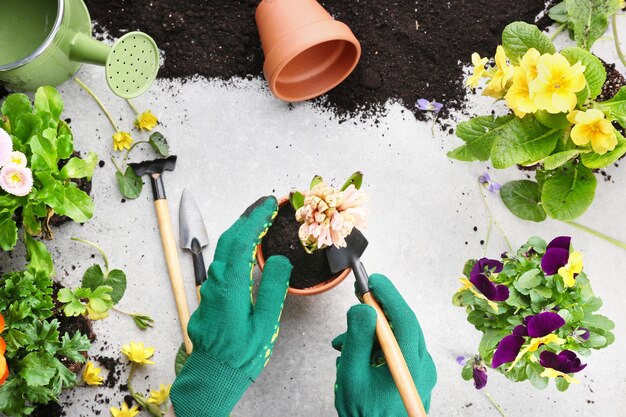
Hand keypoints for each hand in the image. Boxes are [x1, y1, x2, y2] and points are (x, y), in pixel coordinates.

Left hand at [170, 196, 291, 416]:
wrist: (213, 373)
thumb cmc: (240, 353)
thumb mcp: (265, 323)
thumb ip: (272, 288)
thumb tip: (278, 260)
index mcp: (230, 286)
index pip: (241, 242)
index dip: (255, 219)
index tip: (269, 204)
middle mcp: (215, 282)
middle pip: (229, 240)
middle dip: (247, 217)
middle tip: (266, 204)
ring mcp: (210, 288)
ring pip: (223, 250)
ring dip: (241, 230)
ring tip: (260, 219)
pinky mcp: (210, 295)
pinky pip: (223, 262)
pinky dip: (236, 246)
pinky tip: (247, 246)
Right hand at [332, 274, 436, 416]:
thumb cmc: (365, 415)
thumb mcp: (352, 377)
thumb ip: (357, 341)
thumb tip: (363, 309)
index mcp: (411, 367)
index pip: (404, 319)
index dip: (388, 295)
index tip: (372, 280)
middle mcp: (422, 368)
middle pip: (402, 325)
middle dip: (377, 309)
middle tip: (359, 294)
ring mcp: (420, 373)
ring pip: (397, 338)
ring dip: (371, 333)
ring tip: (342, 344)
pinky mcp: (414, 377)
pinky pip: (396, 351)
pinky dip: (376, 347)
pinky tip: (354, 355)